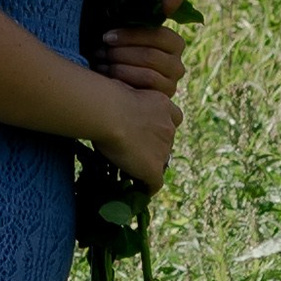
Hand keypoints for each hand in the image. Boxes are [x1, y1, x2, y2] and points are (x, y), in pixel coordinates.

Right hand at [87, 70, 181, 189]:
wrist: (109, 112)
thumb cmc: (107, 96)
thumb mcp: (122, 89)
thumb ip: (128, 100)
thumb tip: (112, 101)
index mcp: (163, 105)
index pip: (173, 118)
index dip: (160, 126)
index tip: (147, 131)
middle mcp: (168, 128)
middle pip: (167, 141)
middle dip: (154, 146)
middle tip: (135, 152)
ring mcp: (163, 150)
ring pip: (161, 161)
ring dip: (149, 165)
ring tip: (132, 172)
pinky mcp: (153, 169)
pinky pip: (154, 184)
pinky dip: (147, 187)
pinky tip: (138, 190)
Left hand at [97, 20, 186, 100]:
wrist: (115, 77)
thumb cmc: (124, 47)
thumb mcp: (135, 27)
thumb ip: (158, 9)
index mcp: (175, 43)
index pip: (158, 35)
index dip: (131, 35)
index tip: (106, 36)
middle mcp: (178, 65)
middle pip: (151, 56)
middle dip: (121, 53)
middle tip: (100, 52)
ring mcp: (172, 85)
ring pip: (147, 74)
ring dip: (119, 68)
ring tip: (101, 64)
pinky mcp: (161, 101)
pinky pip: (143, 91)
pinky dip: (123, 82)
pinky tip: (107, 79)